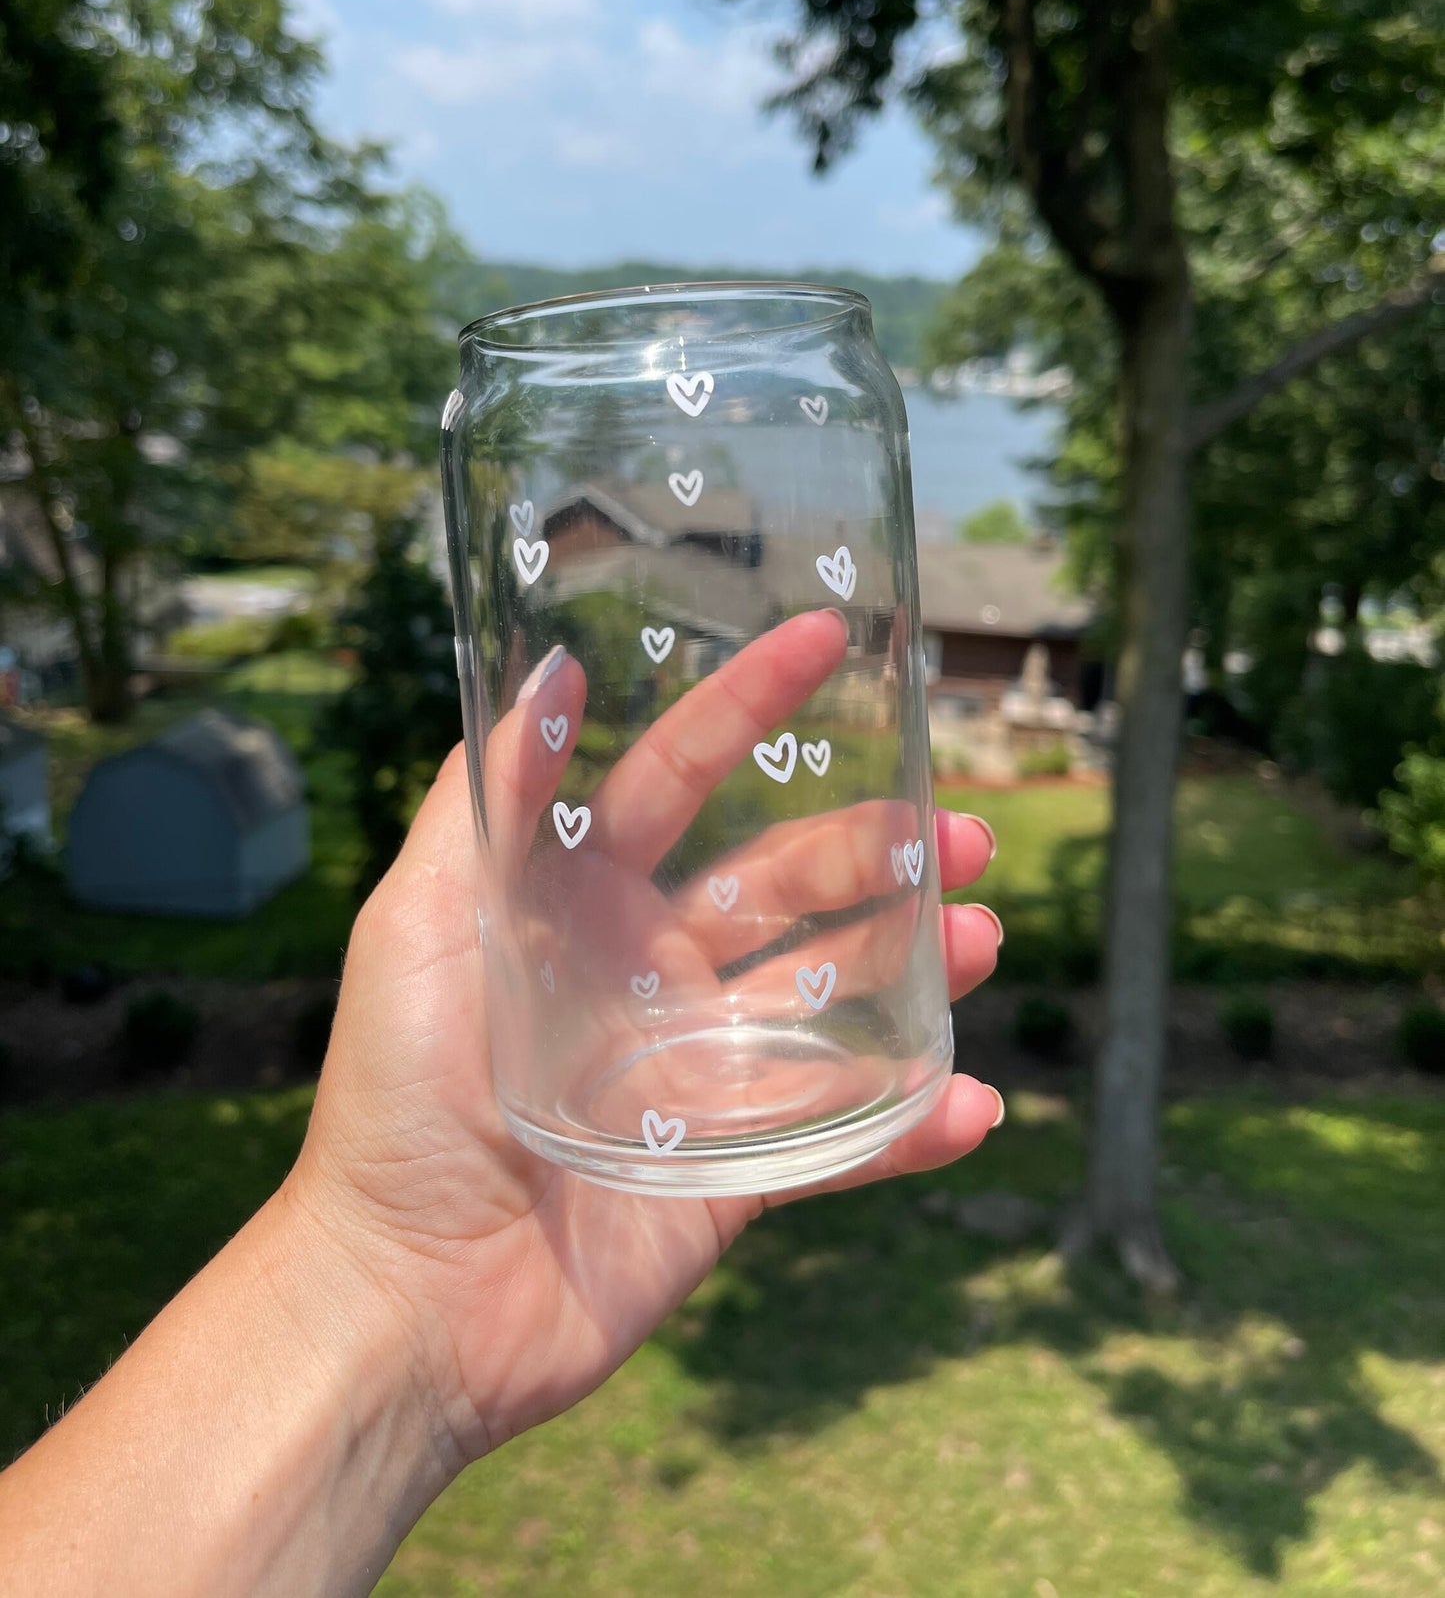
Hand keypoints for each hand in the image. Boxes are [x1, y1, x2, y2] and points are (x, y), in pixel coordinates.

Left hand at [289, 610, 1003, 1465]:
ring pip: (834, 995)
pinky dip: (910, 1122)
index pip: (683, 776)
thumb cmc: (396, 1098)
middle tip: (961, 833)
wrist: (408, 1299)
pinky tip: (970, 1099)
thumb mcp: (420, 922)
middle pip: (787, 883)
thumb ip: (489, 800)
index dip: (751, 704)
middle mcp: (653, 970)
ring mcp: (701, 1072)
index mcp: (584, 901)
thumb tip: (548, 664)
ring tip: (979, 936)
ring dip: (916, 960)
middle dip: (874, 848)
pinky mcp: (733, 1174)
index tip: (830, 639)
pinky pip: (841, 1138)